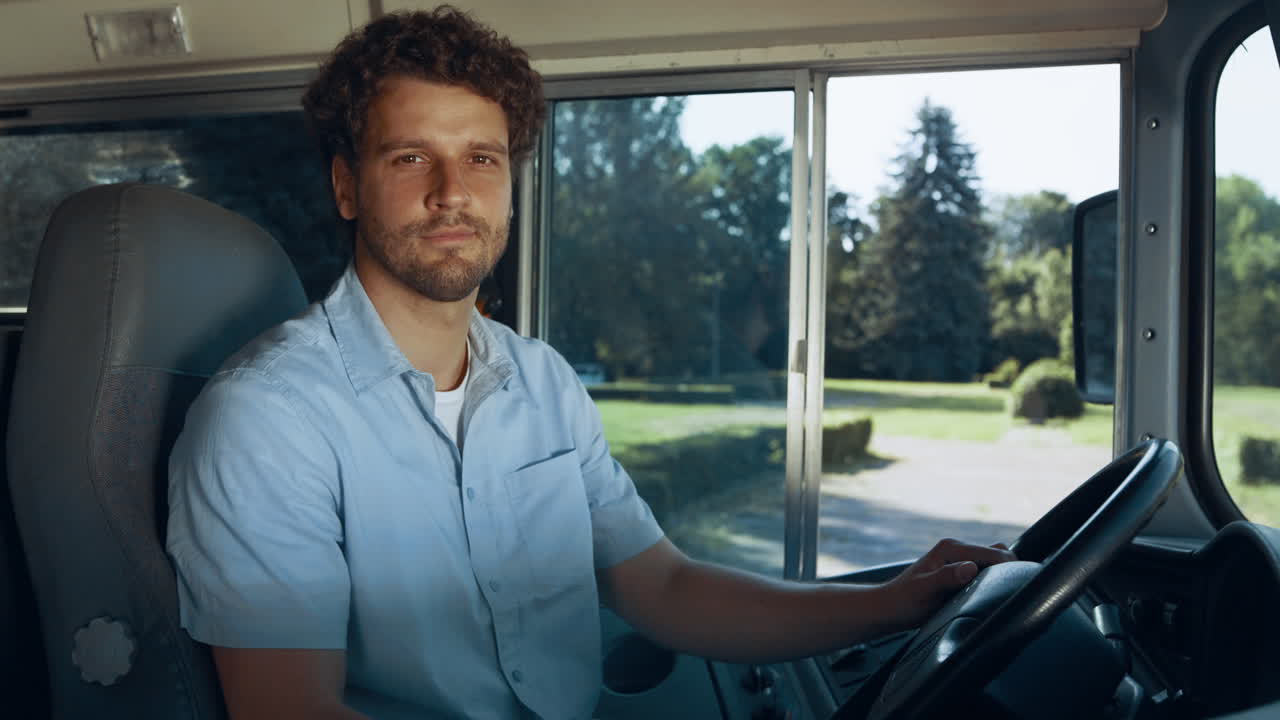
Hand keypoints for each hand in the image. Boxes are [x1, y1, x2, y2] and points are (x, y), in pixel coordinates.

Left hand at [882, 538, 1015, 629]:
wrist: (889, 608)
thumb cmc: (904, 601)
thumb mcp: (924, 591)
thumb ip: (946, 578)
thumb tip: (970, 568)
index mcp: (950, 548)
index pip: (993, 552)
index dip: (1009, 568)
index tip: (1019, 585)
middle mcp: (956, 549)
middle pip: (998, 553)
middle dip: (1008, 569)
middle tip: (1011, 594)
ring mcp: (959, 559)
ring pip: (994, 561)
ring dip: (1001, 575)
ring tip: (1004, 595)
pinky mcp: (960, 571)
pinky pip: (986, 570)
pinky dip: (994, 579)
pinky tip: (992, 595)